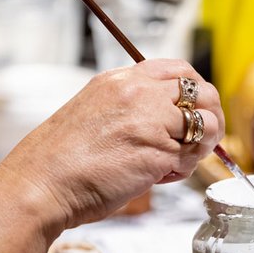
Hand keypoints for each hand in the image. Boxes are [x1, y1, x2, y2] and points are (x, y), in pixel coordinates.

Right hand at [0, 59, 222, 234]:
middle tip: (202, 138)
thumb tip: (164, 116)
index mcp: (120, 79)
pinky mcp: (158, 152)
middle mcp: (138, 93)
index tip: (195, 109)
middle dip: (211, 116)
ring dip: (198, 146)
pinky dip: (182, 170)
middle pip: (202, 92)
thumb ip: (128, 105)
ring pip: (205, 126)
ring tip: (174, 162)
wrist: (42, 182)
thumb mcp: (92, 110)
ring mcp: (151, 120)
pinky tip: (159, 177)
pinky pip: (191, 158)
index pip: (178, 69)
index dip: (196, 90)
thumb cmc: (60, 157)